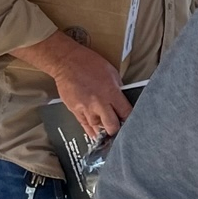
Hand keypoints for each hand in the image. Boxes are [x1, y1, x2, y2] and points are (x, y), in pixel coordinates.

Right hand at [12, 31, 131, 137]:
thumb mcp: (111, 72)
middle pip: (111, 126)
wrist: (66, 62)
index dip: (129, 118)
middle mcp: (99, 103)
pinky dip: (91, 130)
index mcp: (111, 92)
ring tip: (107, 133)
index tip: (130, 120)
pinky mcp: (75, 110)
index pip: (125, 112)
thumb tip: (121, 98)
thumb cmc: (89, 63)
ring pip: (97, 128)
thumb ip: (117, 88)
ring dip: (103, 131)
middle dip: (116, 129)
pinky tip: (95, 135)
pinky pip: (84, 125)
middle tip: (118, 128)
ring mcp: (86, 108)